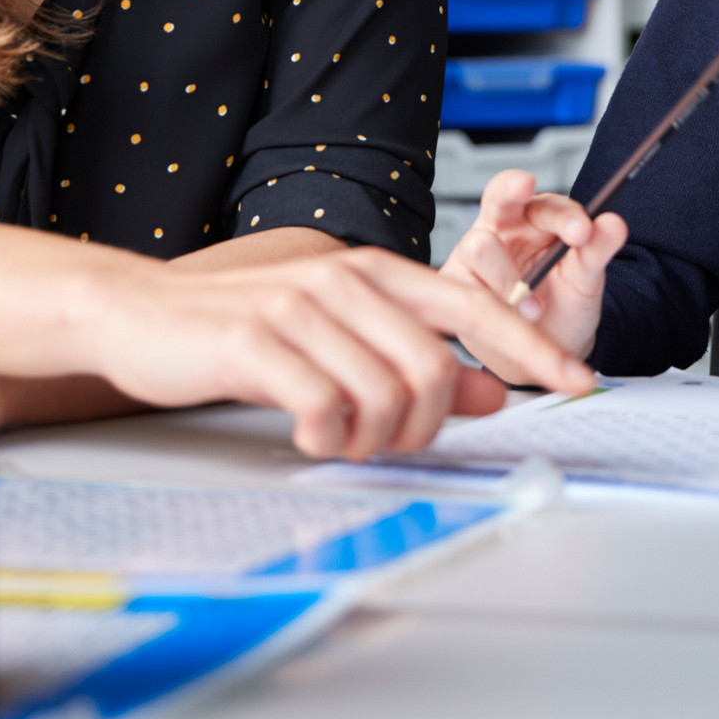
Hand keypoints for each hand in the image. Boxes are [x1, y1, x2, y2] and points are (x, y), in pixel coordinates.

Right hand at [92, 243, 594, 460]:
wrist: (140, 314)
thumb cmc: (241, 327)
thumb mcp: (339, 336)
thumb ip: (417, 357)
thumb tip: (492, 390)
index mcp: (374, 272)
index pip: (475, 307)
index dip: (532, 346)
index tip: (578, 382)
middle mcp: (345, 279)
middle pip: (434, 368)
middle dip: (426, 428)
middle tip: (392, 445)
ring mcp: (300, 307)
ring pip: (386, 395)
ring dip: (373, 439)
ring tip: (340, 438)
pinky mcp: (256, 342)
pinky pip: (325, 408)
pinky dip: (327, 437)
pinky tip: (309, 433)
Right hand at [442, 170, 625, 382]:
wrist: (542, 352)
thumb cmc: (562, 305)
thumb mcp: (585, 280)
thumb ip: (597, 250)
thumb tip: (613, 223)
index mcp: (536, 219)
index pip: (546, 203)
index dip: (562, 213)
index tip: (582, 230)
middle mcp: (502, 228)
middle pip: (499, 195)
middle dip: (510, 189)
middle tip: (525, 186)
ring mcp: (475, 254)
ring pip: (480, 245)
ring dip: (509, 279)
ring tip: (534, 310)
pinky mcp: (456, 282)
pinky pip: (463, 284)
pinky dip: (488, 303)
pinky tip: (506, 317)